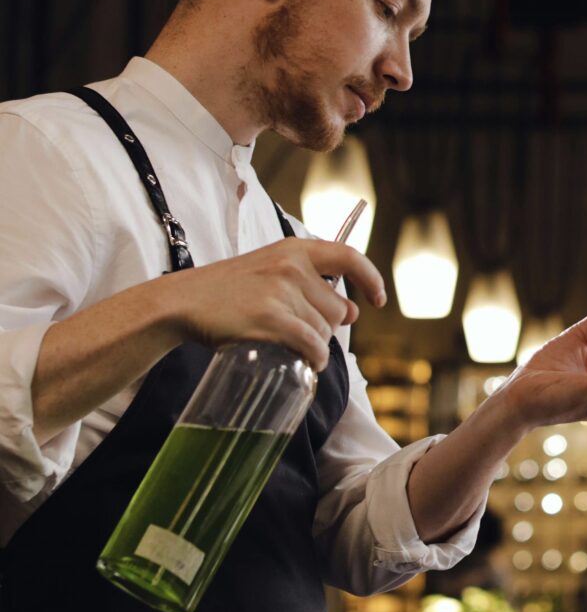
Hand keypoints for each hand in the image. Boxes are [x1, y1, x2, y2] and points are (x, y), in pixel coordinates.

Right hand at [166, 237, 385, 369]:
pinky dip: (313, 359)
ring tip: (291, 345)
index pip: (348, 256)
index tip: (379, 300)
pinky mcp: (270, 317)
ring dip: (316, 346)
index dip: (370, 278)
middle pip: (338, 308)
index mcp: (295, 249)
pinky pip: (310, 345)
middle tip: (300, 331)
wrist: (182, 301)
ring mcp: (281, 291)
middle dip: (327, 327)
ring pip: (325, 330)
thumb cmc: (228, 291)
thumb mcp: (270, 272)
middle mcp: (292, 266)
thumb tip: (352, 311)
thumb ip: (311, 285)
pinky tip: (307, 362)